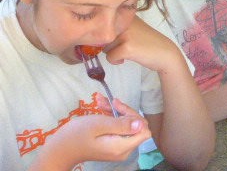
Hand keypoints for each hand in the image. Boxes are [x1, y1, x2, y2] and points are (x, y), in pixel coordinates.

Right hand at [31, 96, 150, 169]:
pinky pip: (118, 129)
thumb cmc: (76, 136)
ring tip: (100, 101)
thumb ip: (121, 124)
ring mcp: (118, 149)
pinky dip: (110, 117)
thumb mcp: (99, 125)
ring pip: (125, 125)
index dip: (134, 116)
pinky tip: (100, 107)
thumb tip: (141, 124)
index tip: (118, 107)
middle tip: (108, 100)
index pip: (144, 130)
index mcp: (122, 146)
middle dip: (122, 111)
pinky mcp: (112, 145)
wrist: (58, 150)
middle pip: (135, 126)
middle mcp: (123, 150)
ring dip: (114, 111)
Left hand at [104, 16, 181, 73]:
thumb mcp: (133, 28)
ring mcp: (126, 34)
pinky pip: (110, 57)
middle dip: (110, 44)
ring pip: (104, 47)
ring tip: (128, 51)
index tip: (117, 38)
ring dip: (113, 52)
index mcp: (126, 15)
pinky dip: (116, 60)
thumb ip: (117, 27)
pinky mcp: (127, 48)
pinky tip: (127, 58)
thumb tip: (94, 36)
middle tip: (125, 45)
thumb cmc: (147, 41)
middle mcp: (125, 22)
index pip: (103, 24)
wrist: (164, 52)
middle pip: (103, 36)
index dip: (107, 34)